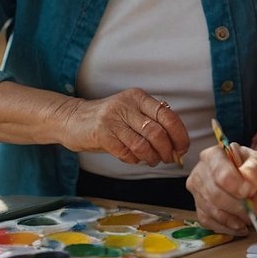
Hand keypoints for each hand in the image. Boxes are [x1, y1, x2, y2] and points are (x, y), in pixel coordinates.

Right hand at [60, 88, 188, 166]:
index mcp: (138, 97)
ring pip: (143, 145)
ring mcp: (113, 119)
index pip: (167, 116)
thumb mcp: (131, 111)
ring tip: (152, 160)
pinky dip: (135, 160)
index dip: (179, 135)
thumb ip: (152, 122)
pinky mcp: (102, 134)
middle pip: (157, 132)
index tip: (182, 148)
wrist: (73, 119)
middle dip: (167, 150)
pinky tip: (134, 158)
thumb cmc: (109, 119)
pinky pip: (127, 153)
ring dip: (152, 158)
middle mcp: (126, 105)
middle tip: (168, 158)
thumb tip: (177, 145)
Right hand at [187, 143, 256, 235]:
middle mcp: (201, 170)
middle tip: (253, 209)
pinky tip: (239, 225)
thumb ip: (256, 172)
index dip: (236, 187)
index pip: (220, 175)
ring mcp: (198, 190)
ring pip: (211, 211)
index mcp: (215, 154)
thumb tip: (247, 184)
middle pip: (215, 195)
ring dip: (233, 219)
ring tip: (249, 217)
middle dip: (238, 207)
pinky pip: (208, 222)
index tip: (251, 191)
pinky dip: (226, 227)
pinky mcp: (200, 207)